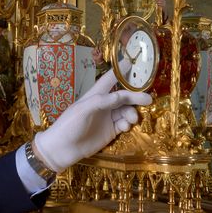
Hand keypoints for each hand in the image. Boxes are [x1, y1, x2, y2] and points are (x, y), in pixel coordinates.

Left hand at [33, 70, 151, 171]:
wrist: (63, 149)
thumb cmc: (69, 125)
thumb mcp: (83, 110)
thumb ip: (102, 101)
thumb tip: (121, 95)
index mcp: (95, 95)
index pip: (110, 79)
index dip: (121, 71)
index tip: (134, 63)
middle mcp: (104, 105)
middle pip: (123, 96)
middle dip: (135, 97)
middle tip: (148, 99)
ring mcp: (107, 118)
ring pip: (126, 111)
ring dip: (132, 113)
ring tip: (131, 120)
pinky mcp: (110, 131)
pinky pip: (124, 124)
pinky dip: (127, 124)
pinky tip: (125, 128)